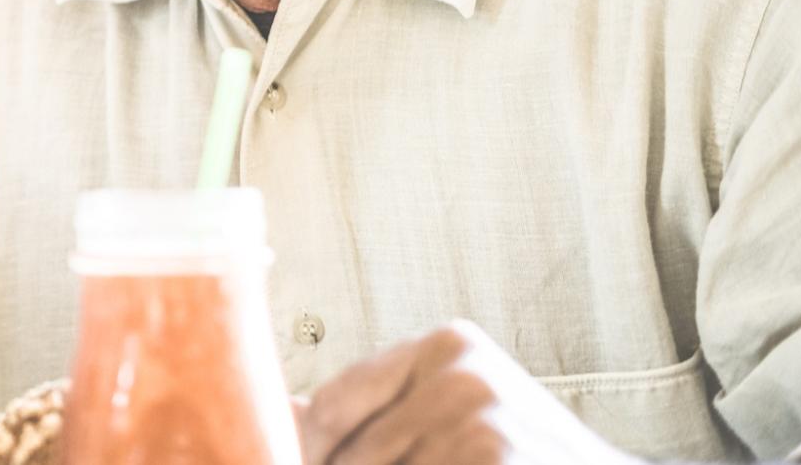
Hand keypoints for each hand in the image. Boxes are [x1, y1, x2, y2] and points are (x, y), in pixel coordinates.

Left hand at [298, 320, 636, 464]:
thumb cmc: (520, 456)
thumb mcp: (451, 414)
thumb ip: (373, 413)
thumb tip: (280, 410)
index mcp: (444, 346)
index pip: (336, 402)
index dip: (308, 450)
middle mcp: (462, 372)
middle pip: (354, 451)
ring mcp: (482, 418)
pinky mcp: (495, 457)